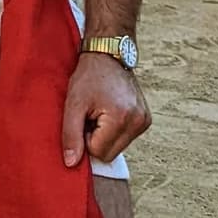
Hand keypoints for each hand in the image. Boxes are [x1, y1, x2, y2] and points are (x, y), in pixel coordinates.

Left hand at [61, 53, 150, 167]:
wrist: (108, 54)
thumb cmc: (89, 76)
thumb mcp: (73, 104)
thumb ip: (71, 135)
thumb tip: (71, 164)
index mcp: (121, 119)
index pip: (98, 152)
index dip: (85, 138)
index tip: (84, 117)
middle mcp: (138, 122)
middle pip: (110, 154)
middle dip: (96, 139)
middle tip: (90, 115)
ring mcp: (145, 121)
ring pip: (118, 148)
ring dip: (105, 135)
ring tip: (100, 111)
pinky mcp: (146, 119)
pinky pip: (126, 138)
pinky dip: (115, 130)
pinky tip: (110, 111)